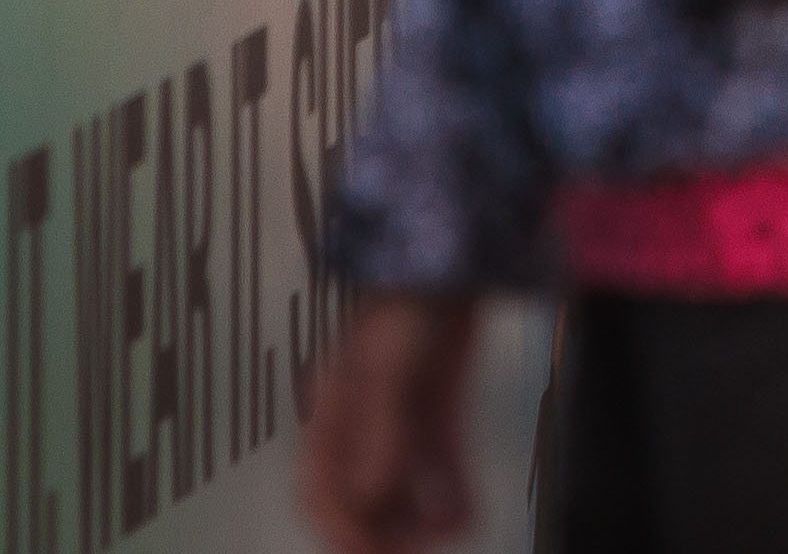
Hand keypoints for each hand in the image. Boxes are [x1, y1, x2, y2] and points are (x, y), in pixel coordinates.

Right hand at [301, 292, 480, 553]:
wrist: (454, 262)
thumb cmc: (408, 305)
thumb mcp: (390, 370)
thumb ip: (381, 430)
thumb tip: (371, 492)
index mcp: (333, 419)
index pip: (320, 494)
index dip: (343, 531)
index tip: (375, 552)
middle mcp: (361, 428)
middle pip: (359, 501)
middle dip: (382, 534)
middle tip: (416, 550)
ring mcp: (400, 422)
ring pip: (400, 492)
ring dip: (420, 522)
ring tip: (450, 532)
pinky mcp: (437, 413)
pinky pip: (438, 469)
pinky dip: (450, 496)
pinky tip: (467, 511)